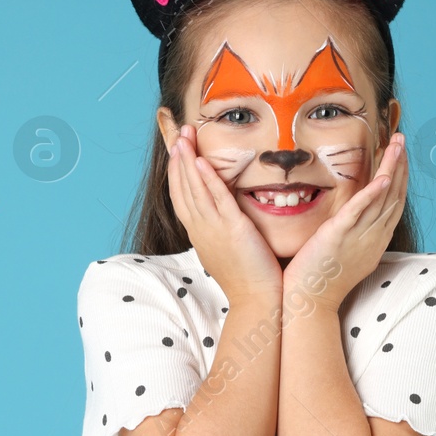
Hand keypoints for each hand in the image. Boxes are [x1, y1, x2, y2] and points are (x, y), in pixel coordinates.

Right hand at [168, 125, 282, 302]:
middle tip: (179, 133)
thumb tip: (227, 219)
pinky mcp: (232, 229)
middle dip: (178, 159)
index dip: (177, 173)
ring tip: (184, 137)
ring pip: (194, 189)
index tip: (177, 151)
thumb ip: (223, 230)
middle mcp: (201, 229)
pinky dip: (206, 179)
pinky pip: (216, 199)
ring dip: (187, 161)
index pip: (182, 197)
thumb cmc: (248, 279)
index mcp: (200, 234)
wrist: (257, 301)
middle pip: (182, 188)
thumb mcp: (228, 250)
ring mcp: (214, 229)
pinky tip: (200, 160)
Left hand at [283, 131, 407, 312]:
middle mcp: (373, 237)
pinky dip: (373, 194)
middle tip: (402, 139)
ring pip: (383, 198)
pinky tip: (382, 177)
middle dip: (400, 165)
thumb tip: (351, 216)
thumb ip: (352, 231)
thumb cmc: (321, 278)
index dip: (399, 176)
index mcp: (375, 239)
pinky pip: (360, 212)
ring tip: (397, 144)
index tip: (399, 155)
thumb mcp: (345, 251)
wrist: (309, 302)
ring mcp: (359, 237)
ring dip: (392, 168)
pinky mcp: (338, 236)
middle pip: (394, 195)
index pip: (393, 202)